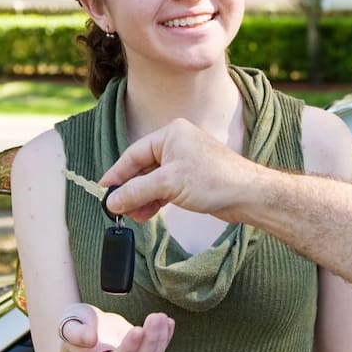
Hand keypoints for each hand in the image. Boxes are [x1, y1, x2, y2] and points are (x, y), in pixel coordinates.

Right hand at [58, 302, 174, 351]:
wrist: (86, 329)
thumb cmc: (77, 326)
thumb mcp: (68, 324)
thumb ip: (75, 332)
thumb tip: (90, 339)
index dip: (129, 348)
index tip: (137, 329)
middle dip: (150, 340)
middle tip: (155, 316)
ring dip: (161, 339)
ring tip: (161, 316)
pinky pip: (159, 351)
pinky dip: (166, 337)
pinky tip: (168, 321)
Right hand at [100, 118, 262, 222]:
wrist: (247, 194)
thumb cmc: (214, 180)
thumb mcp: (168, 184)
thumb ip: (137, 191)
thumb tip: (112, 200)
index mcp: (170, 134)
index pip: (134, 154)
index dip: (117, 174)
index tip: (103, 190)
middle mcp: (177, 144)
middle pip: (142, 168)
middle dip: (130, 190)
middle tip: (117, 209)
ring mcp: (184, 162)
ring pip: (153, 181)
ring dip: (141, 199)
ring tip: (132, 216)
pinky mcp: (191, 179)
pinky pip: (165, 189)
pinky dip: (155, 201)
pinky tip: (146, 214)